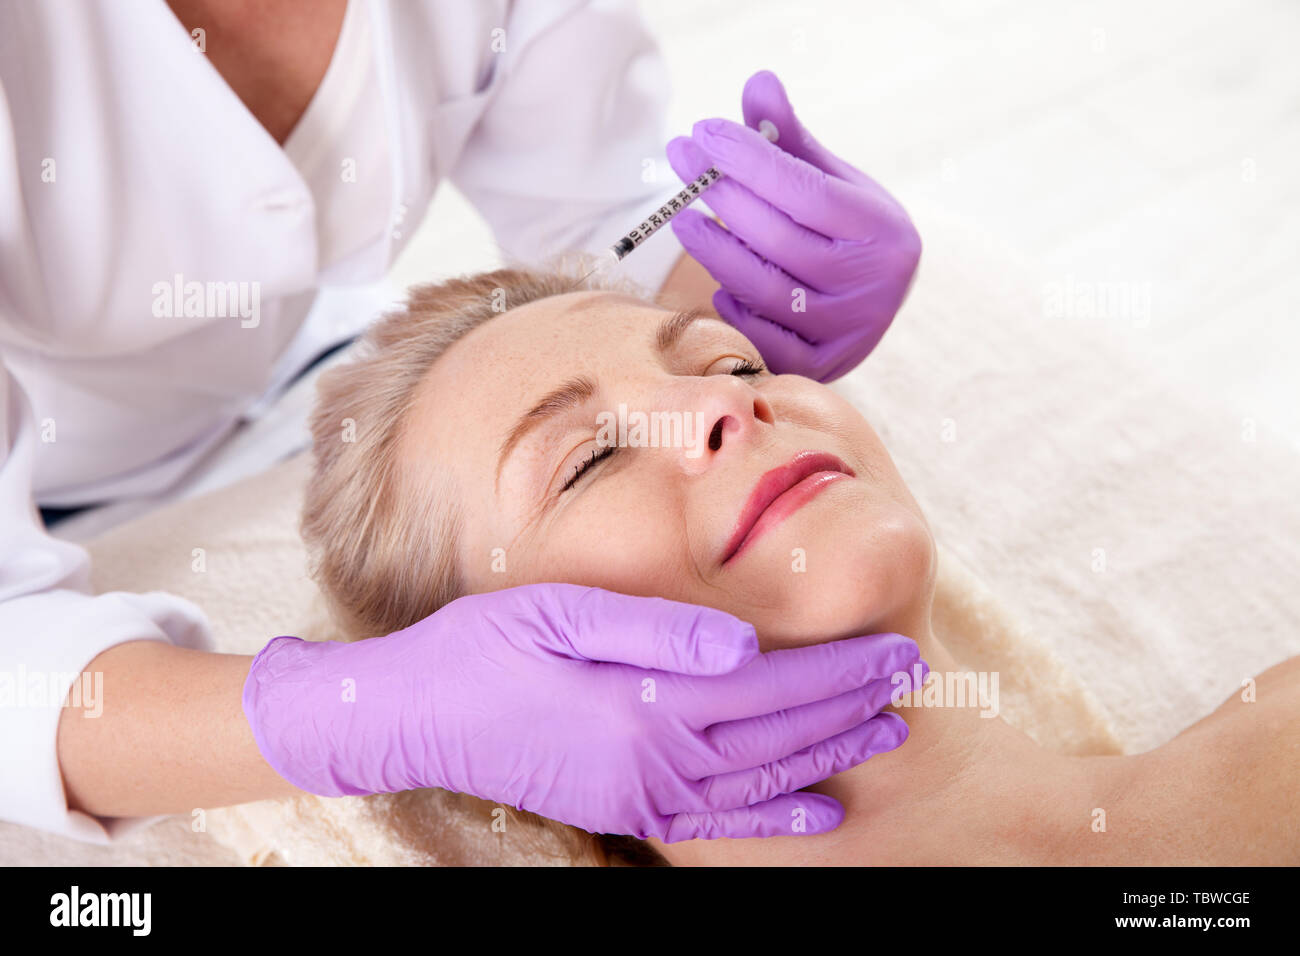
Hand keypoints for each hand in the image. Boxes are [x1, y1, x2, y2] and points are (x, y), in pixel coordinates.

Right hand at [243, 583, 922, 841]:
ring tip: (884, 734)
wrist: (414, 716)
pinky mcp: (624, 806)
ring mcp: (641, 791)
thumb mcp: (560, 613)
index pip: (770, 687)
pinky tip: (818, 812)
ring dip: (829, 756)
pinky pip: (719, 819)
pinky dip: (777, 817)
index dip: (840, 672)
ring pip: (762, 780)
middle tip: (914, 683)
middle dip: (852, 707)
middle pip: (779, 734)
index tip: (898, 654)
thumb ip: (656, 630)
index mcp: (645, 700)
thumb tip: (746, 641)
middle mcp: (654, 757)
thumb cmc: (483, 647)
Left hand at [667, 70, 920, 382]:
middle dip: (721, 194)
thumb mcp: (831, 181)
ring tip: (683, 219)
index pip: (804, 190)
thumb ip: (790, 140)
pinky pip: (764, 338)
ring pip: (764, 289)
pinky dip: (734, 308)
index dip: (749, 160)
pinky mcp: (824, 367)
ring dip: (715, 250)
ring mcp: (849, 330)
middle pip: (778, 238)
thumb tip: (757, 83)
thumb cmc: (845, 232)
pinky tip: (719, 282)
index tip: (703, 131)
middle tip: (681, 159)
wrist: (877, 303)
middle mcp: (872, 284)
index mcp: (882, 229)